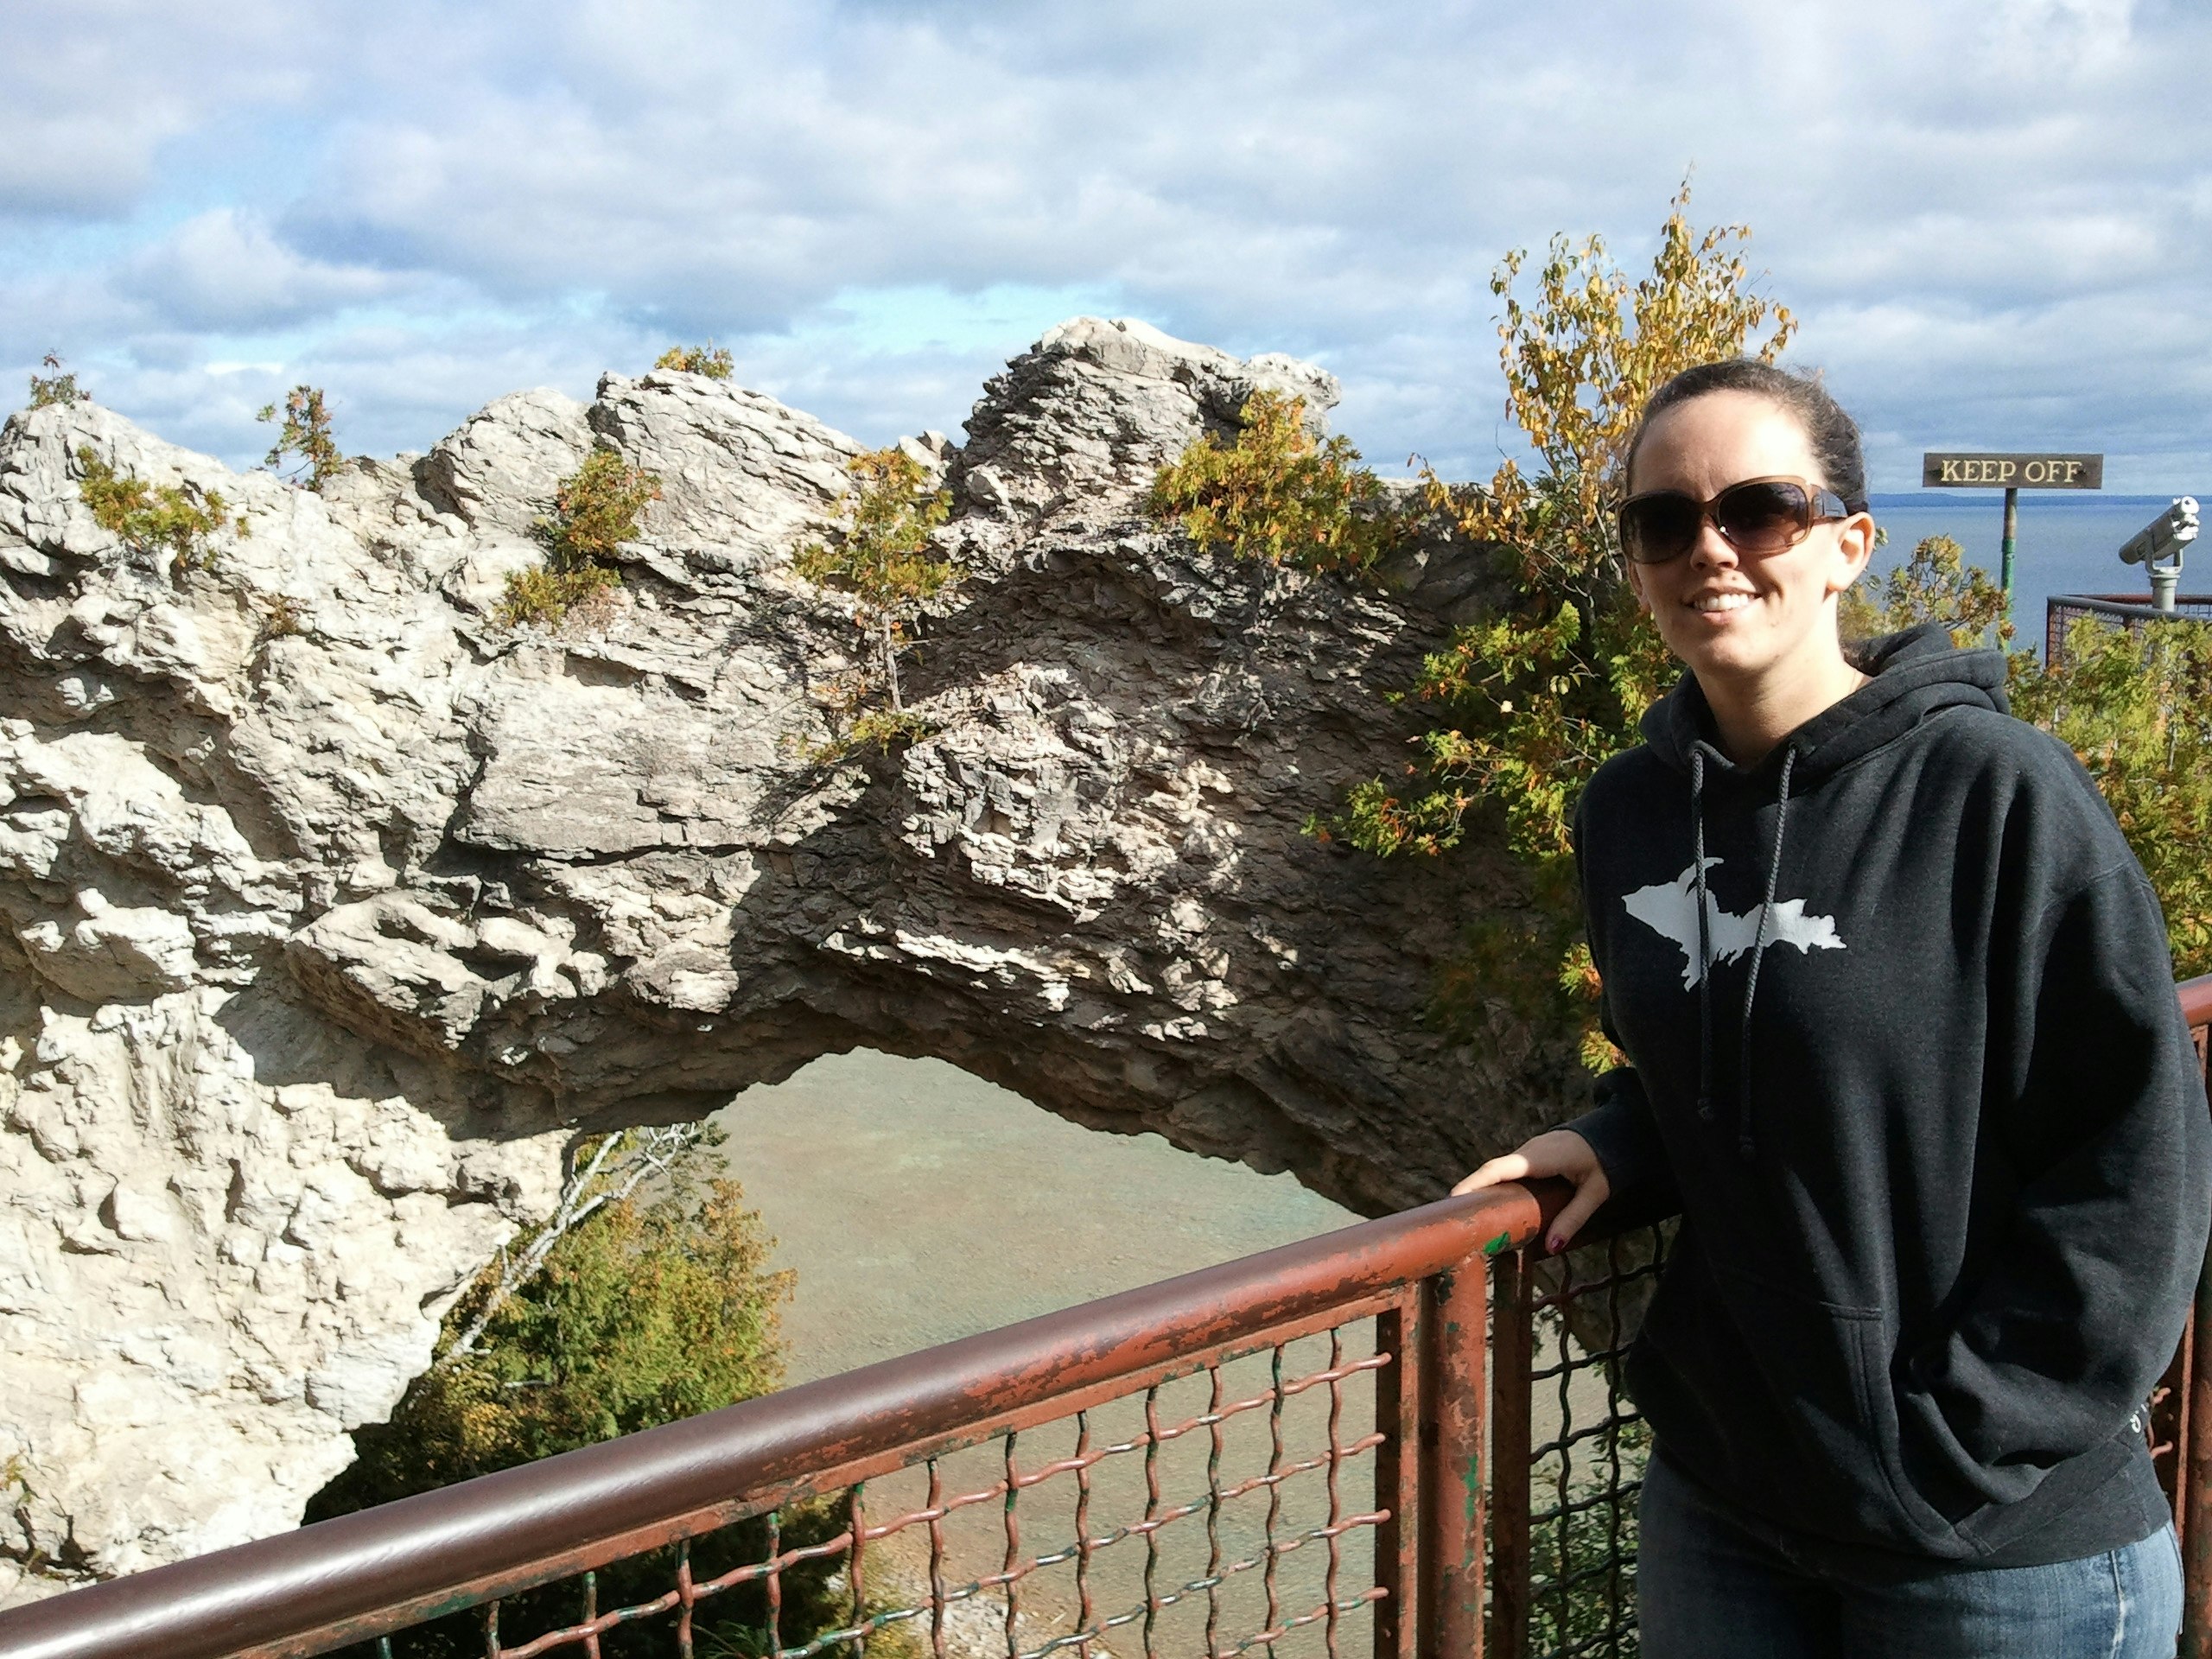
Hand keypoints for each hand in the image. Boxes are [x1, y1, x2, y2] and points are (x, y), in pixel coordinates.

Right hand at [1453, 1130, 1610, 1254]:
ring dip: (1479, 1188)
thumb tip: (1551, 1247)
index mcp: (1541, 1158)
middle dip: (1469, 1189)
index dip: (1476, 1182)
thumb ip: (1573, 1218)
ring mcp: (1527, 1152)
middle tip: (1451, 1215)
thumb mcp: (1595, 1193)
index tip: (1455, 1197)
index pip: (1501, 1169)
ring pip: (1497, 1171)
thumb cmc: (1606, 1163)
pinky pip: (1506, 1171)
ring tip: (1464, 1214)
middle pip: (1491, 1171)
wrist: (1612, 1133)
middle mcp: (1528, 1152)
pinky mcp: (1529, 1157)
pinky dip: (1492, 1185)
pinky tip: (1488, 1205)